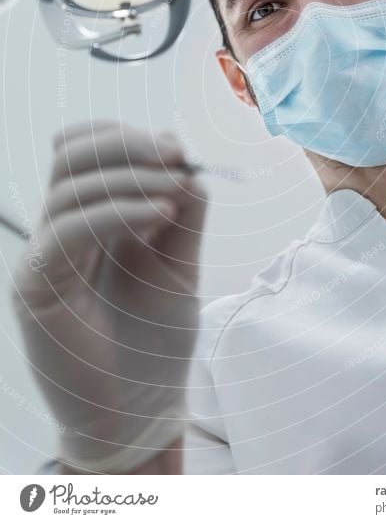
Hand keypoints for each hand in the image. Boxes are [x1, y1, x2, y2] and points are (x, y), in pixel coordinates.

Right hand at [11, 120, 207, 472]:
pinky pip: (67, 229)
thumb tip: (189, 164)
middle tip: (175, 155)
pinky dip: (116, 211)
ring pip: (69, 186)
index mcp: (91, 219)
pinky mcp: (36, 288)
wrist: (139, 408)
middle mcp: (60, 230)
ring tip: (175, 187)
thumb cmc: (156, 337)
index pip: (88, 152)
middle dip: (128, 146)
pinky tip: (159, 214)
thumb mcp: (180, 265)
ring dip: (129, 176)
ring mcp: (44, 256)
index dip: (128, 138)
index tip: (179, 146)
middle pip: (72, 157)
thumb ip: (185, 216)